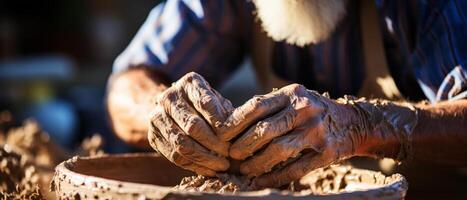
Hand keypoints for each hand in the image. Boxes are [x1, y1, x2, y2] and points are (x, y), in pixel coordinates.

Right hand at [148, 72, 233, 175]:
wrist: (175, 109)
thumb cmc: (206, 106)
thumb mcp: (219, 102)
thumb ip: (228, 114)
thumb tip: (239, 130)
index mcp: (189, 83)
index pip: (206, 103)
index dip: (220, 123)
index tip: (233, 137)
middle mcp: (169, 97)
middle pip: (193, 125)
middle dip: (214, 143)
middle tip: (229, 154)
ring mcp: (157, 116)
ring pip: (182, 144)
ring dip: (205, 158)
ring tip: (222, 165)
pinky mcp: (153, 137)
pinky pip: (174, 156)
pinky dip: (194, 165)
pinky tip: (209, 170)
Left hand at [227, 84, 376, 187]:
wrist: (354, 123)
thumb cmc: (314, 111)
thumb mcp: (295, 99)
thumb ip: (270, 107)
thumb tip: (232, 121)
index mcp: (292, 93)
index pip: (256, 106)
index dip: (235, 122)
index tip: (221, 134)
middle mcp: (305, 109)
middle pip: (264, 129)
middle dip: (243, 145)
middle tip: (231, 155)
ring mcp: (317, 131)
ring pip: (278, 150)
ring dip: (257, 163)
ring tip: (244, 169)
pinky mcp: (327, 152)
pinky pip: (296, 168)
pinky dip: (276, 176)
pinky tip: (262, 180)